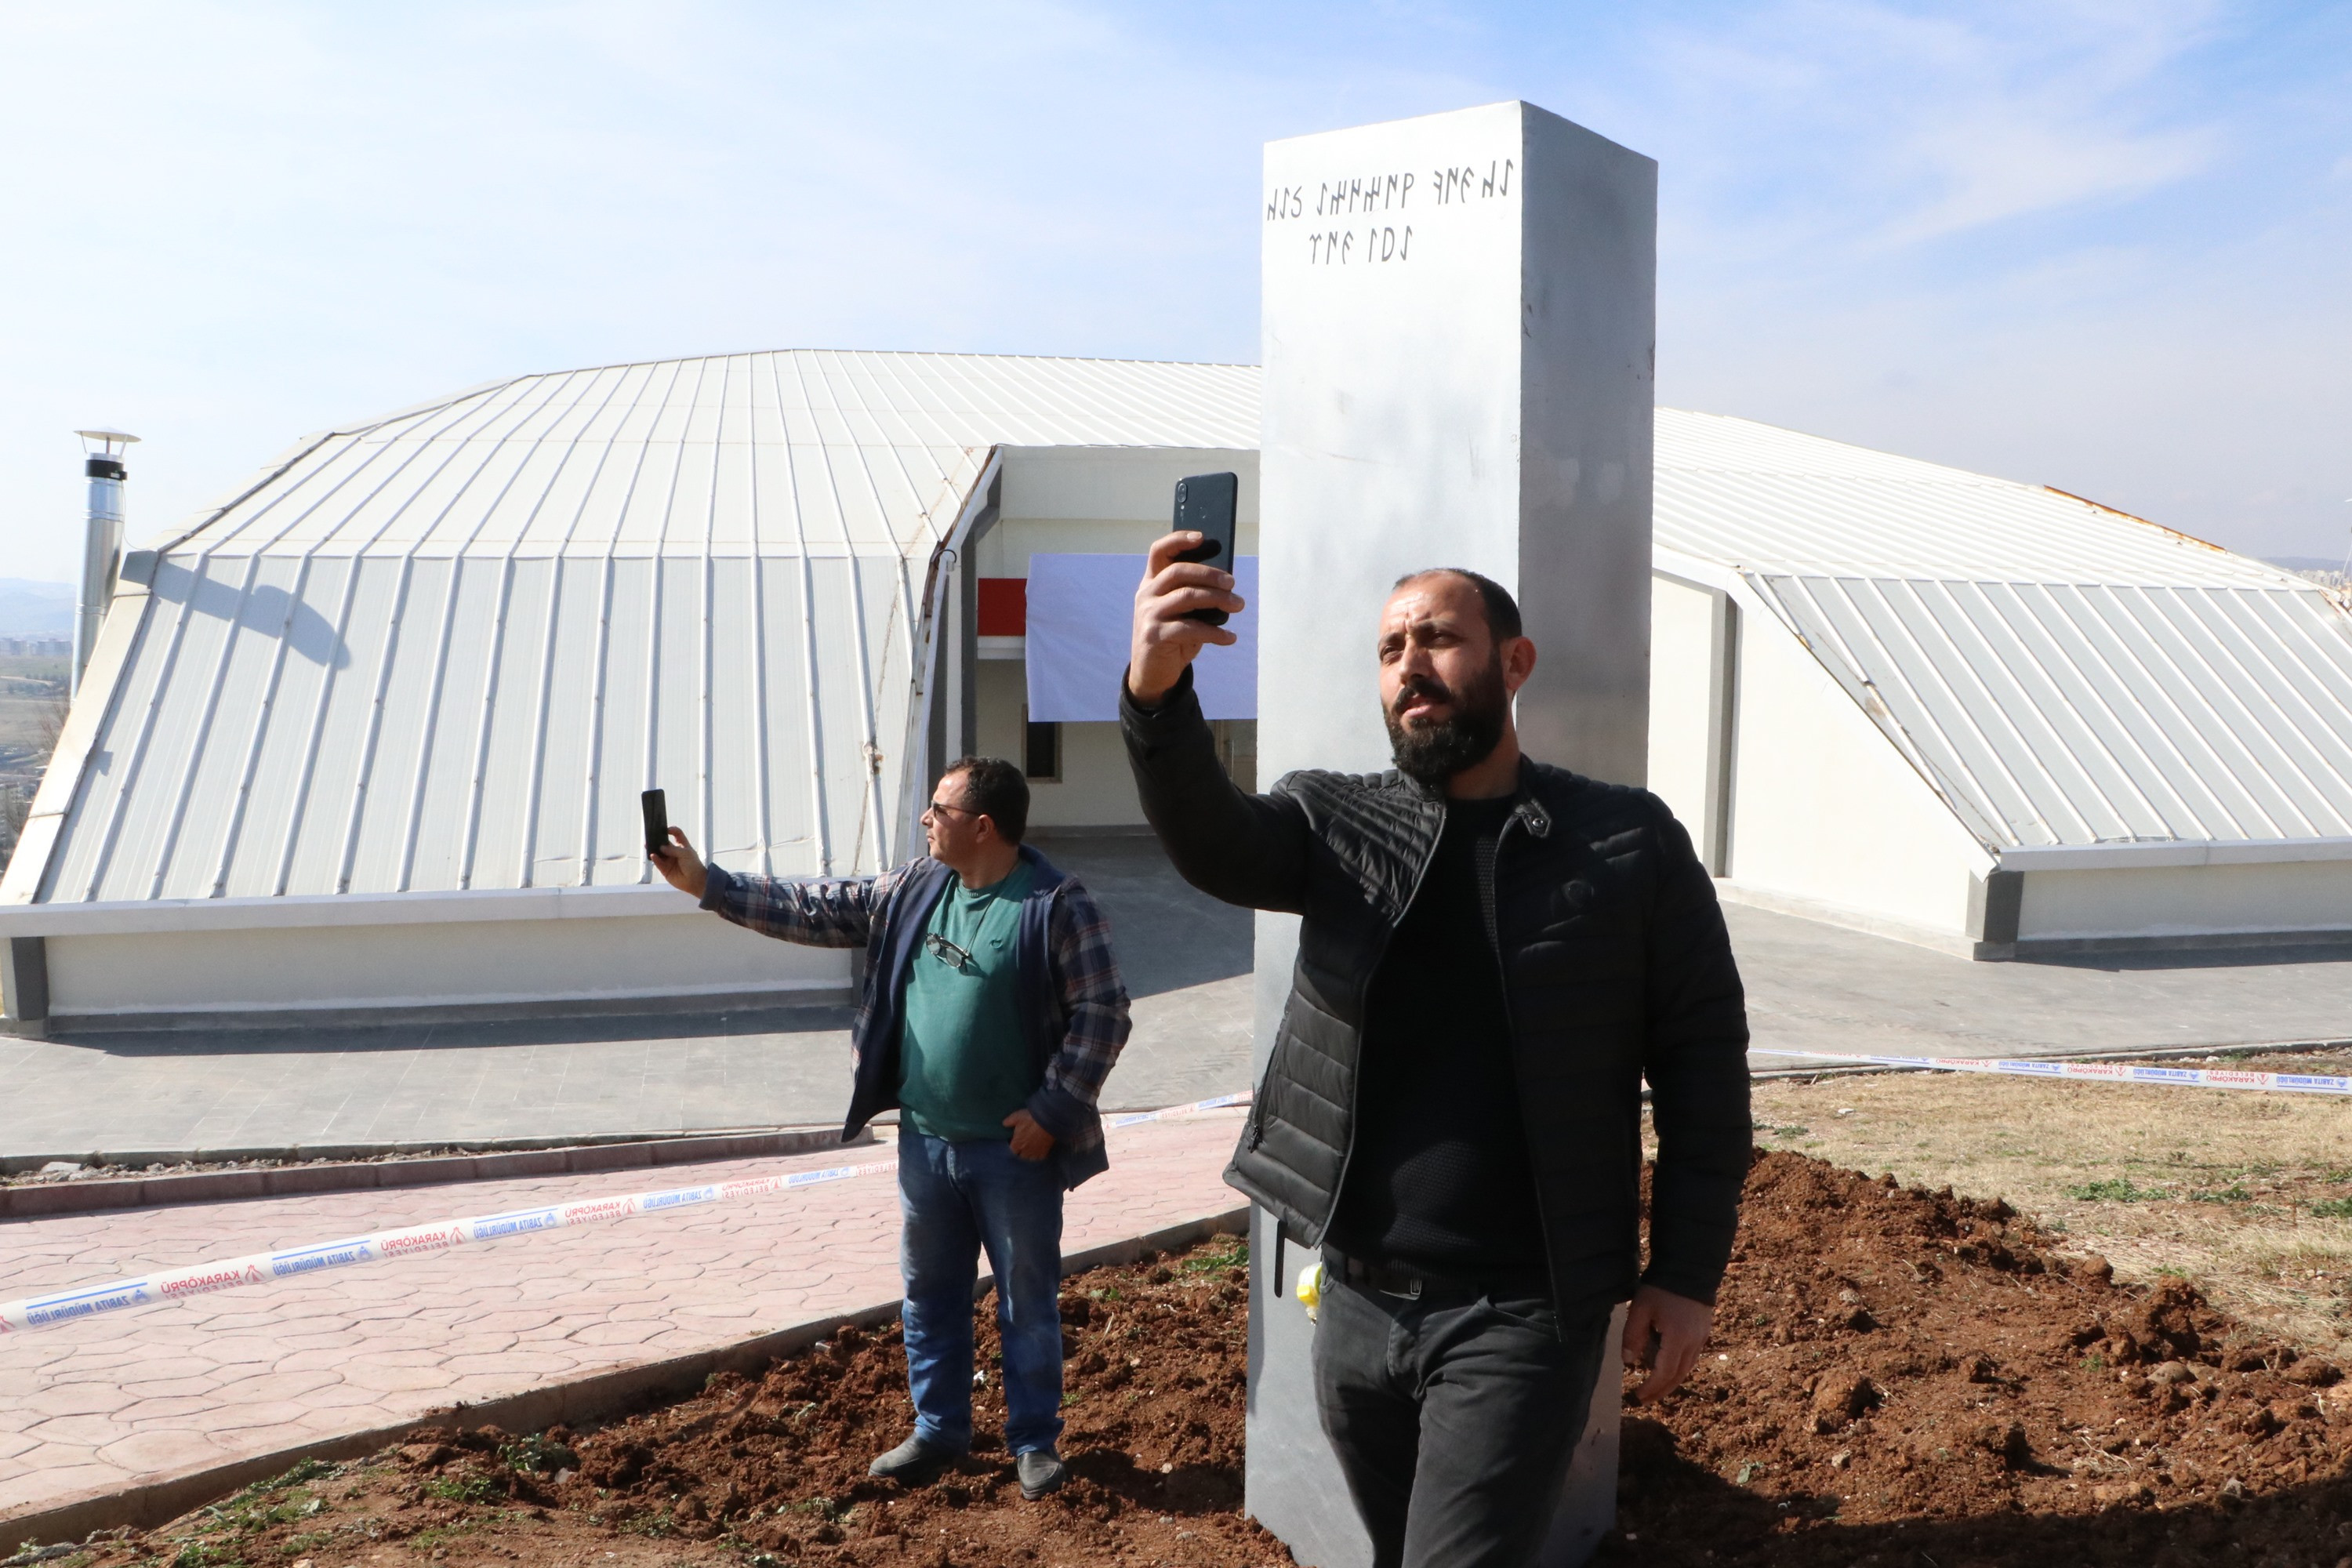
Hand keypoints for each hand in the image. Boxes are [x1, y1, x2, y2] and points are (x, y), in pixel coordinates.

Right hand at [650, 827, 707, 900]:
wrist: (695, 881)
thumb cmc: (694, 865)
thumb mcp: (686, 853)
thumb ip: (673, 849)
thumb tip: (661, 847)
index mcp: (682, 846)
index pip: (677, 835)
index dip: (672, 830)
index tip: (666, 829)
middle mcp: (675, 852)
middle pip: (665, 844)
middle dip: (658, 840)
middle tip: (651, 836)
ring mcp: (669, 861)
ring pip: (659, 853)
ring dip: (654, 849)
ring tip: (648, 845)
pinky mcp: (665, 870)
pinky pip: (658, 863)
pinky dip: (655, 859)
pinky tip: (653, 855)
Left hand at [1003, 1109, 1055, 1161]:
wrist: (1047, 1121)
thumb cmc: (1031, 1119)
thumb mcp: (1017, 1117)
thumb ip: (1009, 1121)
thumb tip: (1004, 1124)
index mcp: (1017, 1143)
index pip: (1012, 1150)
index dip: (1014, 1145)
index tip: (1016, 1141)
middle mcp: (1025, 1151)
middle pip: (1022, 1155)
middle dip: (1022, 1151)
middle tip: (1024, 1144)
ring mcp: (1035, 1152)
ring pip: (1031, 1158)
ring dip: (1030, 1154)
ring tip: (1032, 1148)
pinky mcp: (1044, 1151)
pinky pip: (1041, 1157)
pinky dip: (1040, 1154)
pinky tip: (1040, 1150)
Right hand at [1126, 531, 1245, 706]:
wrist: (1152, 674)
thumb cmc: (1173, 637)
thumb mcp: (1180, 613)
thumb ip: (1193, 595)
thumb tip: (1226, 585)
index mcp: (1151, 583)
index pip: (1159, 551)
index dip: (1178, 540)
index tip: (1202, 537)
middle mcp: (1146, 595)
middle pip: (1178, 571)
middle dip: (1209, 574)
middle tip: (1232, 583)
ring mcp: (1148, 615)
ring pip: (1187, 597)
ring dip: (1218, 600)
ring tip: (1238, 605)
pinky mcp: (1154, 636)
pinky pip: (1191, 628)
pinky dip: (1215, 633)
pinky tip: (1230, 637)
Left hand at [1622, 1284, 1712, 1404]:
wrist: (1690, 1268)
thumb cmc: (1662, 1287)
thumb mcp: (1641, 1309)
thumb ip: (1633, 1336)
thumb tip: (1629, 1361)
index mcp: (1677, 1339)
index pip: (1664, 1373)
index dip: (1651, 1388)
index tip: (1637, 1396)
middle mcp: (1693, 1343)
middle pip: (1678, 1376)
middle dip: (1661, 1391)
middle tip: (1645, 1399)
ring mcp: (1701, 1338)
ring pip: (1687, 1369)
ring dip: (1671, 1382)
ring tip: (1655, 1388)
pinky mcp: (1703, 1332)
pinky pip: (1692, 1358)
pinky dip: (1679, 1368)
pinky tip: (1668, 1368)